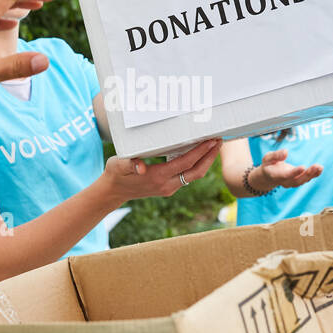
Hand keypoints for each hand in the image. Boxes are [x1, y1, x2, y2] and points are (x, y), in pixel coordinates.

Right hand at [102, 139, 221, 202]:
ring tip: (214, 146)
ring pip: (194, 175)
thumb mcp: (118, 166)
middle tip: (219, 141)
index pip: (185, 163)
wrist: (113, 192)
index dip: (200, 151)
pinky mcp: (169, 188)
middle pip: (196, 171)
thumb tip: (140, 167)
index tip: (210, 140)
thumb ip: (128, 164)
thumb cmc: (116, 174)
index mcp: (158, 177)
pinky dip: (197, 165)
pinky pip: (188, 176)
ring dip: (206, 161)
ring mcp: (169, 188)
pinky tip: (201, 154)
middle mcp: (167, 185)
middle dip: (210, 156)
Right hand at [256, 148, 322, 189]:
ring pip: (302, 181)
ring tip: (319, 167)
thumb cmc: (268, 164)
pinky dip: (314, 175)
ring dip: (311, 175)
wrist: (269, 176)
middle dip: (306, 174)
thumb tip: (286, 152)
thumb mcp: (267, 158)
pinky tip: (320, 169)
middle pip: (296, 181)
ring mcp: (291, 182)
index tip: (303, 167)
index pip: (286, 176)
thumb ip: (276, 156)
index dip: (294, 172)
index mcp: (275, 176)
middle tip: (315, 166)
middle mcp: (284, 181)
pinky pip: (306, 179)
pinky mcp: (297, 180)